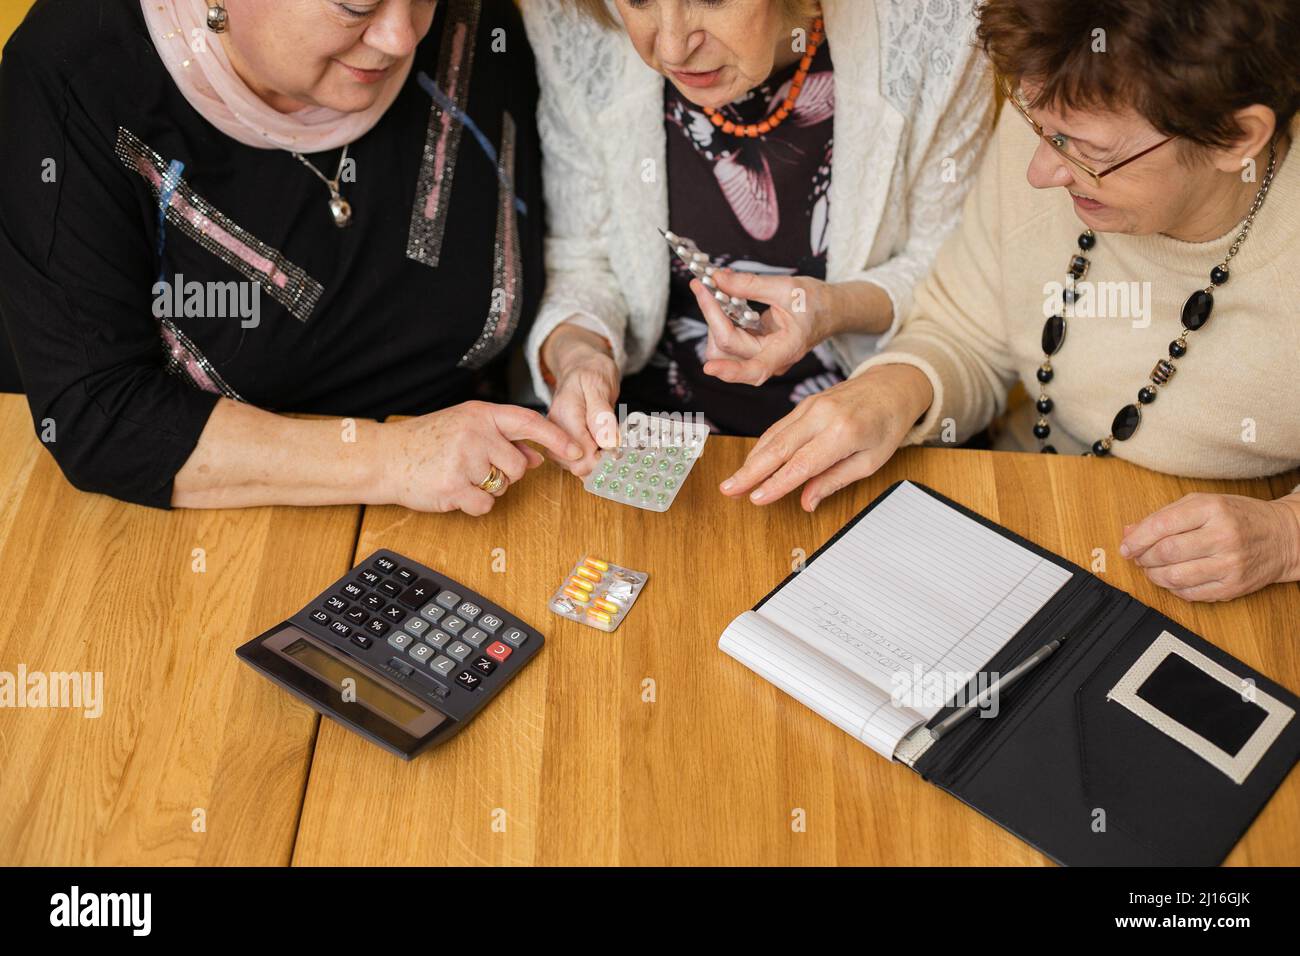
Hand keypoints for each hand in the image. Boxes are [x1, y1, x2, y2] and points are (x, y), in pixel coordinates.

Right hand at [378, 401, 581, 513]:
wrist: (385, 456)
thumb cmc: (428, 441)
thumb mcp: (467, 428)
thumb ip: (504, 437)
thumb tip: (540, 455)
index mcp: (480, 414)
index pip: (528, 422)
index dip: (557, 437)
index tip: (578, 450)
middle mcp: (475, 433)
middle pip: (519, 465)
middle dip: (505, 473)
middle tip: (475, 467)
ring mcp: (463, 460)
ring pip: (502, 486)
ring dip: (487, 488)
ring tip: (460, 474)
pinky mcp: (452, 487)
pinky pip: (485, 505)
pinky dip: (473, 504)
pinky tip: (454, 490)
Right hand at [542, 322, 620, 475]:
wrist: (580, 367)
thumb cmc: (591, 372)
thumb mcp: (600, 385)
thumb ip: (602, 415)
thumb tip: (608, 444)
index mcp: (565, 415)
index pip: (581, 453)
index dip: (604, 457)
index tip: (620, 450)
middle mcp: (556, 431)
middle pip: (577, 466)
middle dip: (601, 463)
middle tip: (618, 449)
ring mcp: (557, 439)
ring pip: (577, 469)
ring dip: (598, 464)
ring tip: (611, 447)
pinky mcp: (563, 445)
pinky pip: (578, 464)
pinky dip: (594, 463)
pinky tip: (604, 452)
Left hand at [691, 270, 837, 385]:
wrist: (830, 310)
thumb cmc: (816, 302)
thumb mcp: (787, 287)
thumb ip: (750, 285)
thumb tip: (717, 280)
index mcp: (786, 350)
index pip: (755, 369)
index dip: (730, 372)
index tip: (708, 369)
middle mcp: (770, 360)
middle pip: (728, 350)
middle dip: (712, 318)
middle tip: (706, 286)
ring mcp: (760, 356)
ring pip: (722, 349)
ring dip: (713, 320)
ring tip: (718, 292)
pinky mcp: (753, 348)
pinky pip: (727, 340)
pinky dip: (719, 319)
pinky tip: (724, 299)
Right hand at [719, 363, 933, 510]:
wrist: (892, 386)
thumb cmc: (886, 425)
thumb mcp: (870, 461)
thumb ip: (835, 480)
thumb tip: (807, 501)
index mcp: (844, 432)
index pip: (802, 464)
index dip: (776, 484)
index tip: (757, 498)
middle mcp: (822, 415)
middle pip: (778, 448)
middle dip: (750, 472)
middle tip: (729, 489)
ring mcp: (810, 406)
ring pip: (773, 436)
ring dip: (751, 460)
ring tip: (733, 481)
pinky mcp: (804, 403)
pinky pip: (778, 427)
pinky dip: (762, 446)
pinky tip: (751, 462)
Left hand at [1120, 493, 1299, 601]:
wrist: (1284, 536)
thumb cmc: (1239, 516)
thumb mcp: (1202, 504)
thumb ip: (1164, 516)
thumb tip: (1129, 532)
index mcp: (1212, 509)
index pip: (1161, 526)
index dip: (1136, 540)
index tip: (1126, 547)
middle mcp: (1222, 536)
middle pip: (1166, 553)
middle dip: (1143, 558)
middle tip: (1139, 558)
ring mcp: (1230, 563)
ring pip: (1176, 577)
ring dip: (1154, 576)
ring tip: (1152, 569)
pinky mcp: (1233, 586)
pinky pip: (1191, 594)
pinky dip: (1173, 589)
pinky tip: (1173, 579)